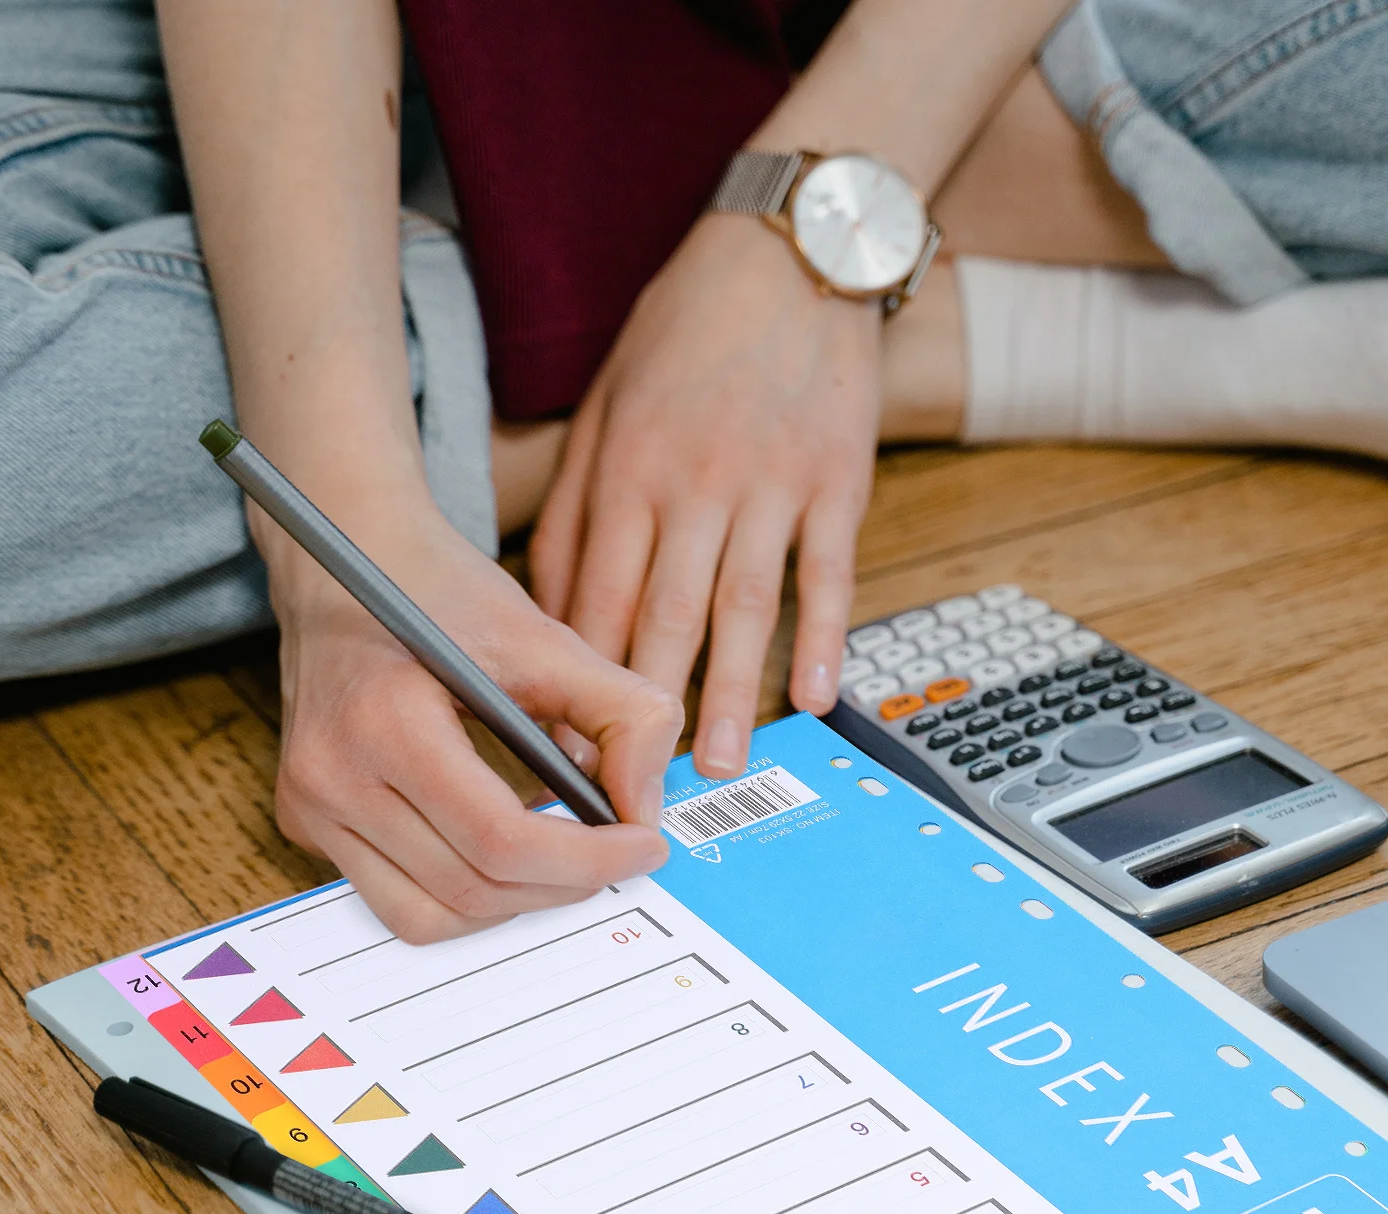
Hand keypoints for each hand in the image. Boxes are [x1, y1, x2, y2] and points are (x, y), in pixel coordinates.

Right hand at [267, 502, 680, 942]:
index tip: (644, 846)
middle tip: (620, 854)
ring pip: (430, 918)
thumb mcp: (545, 635)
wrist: (346, 562)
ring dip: (513, 903)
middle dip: (564, 886)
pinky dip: (465, 892)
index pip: (498, 839)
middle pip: (471, 889)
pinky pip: (398, 900)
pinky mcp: (307, 825)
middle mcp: (331, 777)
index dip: (587, 860)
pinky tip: (504, 844)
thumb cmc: (441, 592)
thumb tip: (646, 809)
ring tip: (564, 856)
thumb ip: (622, 713)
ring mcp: (310, 808)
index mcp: (384, 722)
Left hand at [531, 214, 881, 778]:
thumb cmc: (684, 336)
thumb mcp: (605, 408)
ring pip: (744, 608)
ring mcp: (770, 485)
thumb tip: (551, 608)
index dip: (578, 678)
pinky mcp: (836, 481)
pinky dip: (824, 638)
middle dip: (643, 711)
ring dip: (730, 694)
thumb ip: (578, 507)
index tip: (564, 743)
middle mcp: (696, 485)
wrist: (786, 253)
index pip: (596, 596)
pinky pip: (829, 574)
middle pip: (664, 616)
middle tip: (632, 786)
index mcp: (629, 471)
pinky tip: (814, 698)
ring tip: (716, 766)